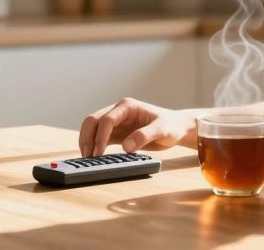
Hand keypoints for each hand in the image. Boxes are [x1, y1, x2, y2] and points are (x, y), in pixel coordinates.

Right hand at [78, 97, 194, 156]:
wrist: (176, 128)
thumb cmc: (171, 126)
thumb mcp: (162, 130)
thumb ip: (144, 136)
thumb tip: (126, 147)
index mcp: (127, 106)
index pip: (107, 119)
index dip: (100, 136)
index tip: (99, 152)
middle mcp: (118, 112)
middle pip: (93, 120)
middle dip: (87, 137)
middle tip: (88, 156)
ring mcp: (116, 122)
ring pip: (93, 128)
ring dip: (87, 141)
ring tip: (88, 158)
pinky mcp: (117, 133)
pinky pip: (100, 138)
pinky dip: (94, 146)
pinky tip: (94, 157)